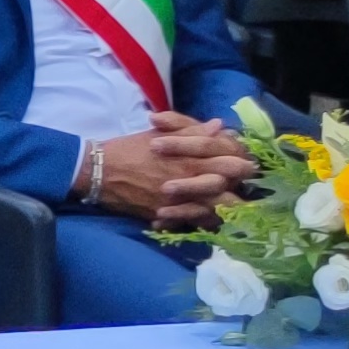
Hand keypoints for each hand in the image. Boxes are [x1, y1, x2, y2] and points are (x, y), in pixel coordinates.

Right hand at [94, 112, 250, 225]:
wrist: (98, 172)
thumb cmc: (129, 148)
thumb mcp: (160, 133)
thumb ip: (191, 130)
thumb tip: (218, 126)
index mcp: (189, 157)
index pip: (229, 160)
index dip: (243, 162)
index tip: (251, 164)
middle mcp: (188, 179)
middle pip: (228, 187)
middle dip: (242, 189)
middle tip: (250, 189)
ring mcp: (177, 200)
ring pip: (214, 209)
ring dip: (228, 209)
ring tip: (239, 210)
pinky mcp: (165, 214)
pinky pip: (192, 222)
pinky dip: (204, 221)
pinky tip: (212, 221)